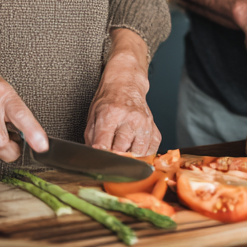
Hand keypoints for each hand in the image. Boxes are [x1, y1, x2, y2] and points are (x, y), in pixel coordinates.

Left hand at [84, 29, 160, 154]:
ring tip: (123, 149)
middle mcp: (130, 119)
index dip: (99, 157)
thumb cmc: (109, 101)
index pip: (104, 145)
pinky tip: (135, 146)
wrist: (126, 86)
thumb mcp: (93, 116)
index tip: (98, 161)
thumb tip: (93, 158)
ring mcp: (145, 124)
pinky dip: (143, 154)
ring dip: (130, 157)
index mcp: (111, 114)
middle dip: (114, 158)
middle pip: (122, 152)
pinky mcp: (154, 129)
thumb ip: (92, 139)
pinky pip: (151, 151)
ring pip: (138, 154)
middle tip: (110, 156)